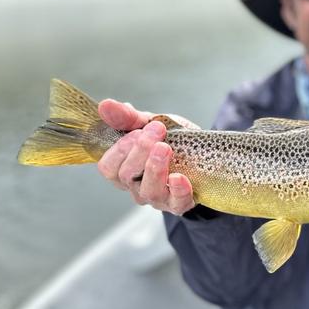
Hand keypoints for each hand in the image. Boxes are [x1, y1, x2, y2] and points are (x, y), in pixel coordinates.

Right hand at [96, 99, 195, 214]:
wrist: (202, 155)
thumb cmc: (169, 140)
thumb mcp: (149, 124)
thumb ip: (128, 117)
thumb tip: (105, 104)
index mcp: (124, 169)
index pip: (108, 168)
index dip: (119, 150)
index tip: (138, 129)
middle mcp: (137, 187)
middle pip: (127, 176)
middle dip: (140, 150)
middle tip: (157, 129)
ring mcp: (158, 198)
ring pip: (149, 191)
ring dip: (155, 168)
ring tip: (165, 148)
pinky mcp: (180, 203)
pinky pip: (177, 203)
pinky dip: (178, 190)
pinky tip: (179, 177)